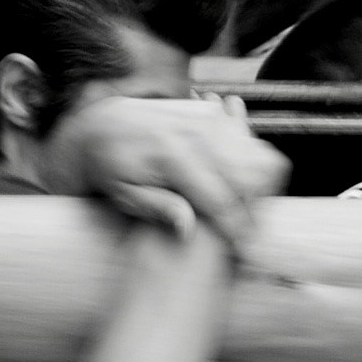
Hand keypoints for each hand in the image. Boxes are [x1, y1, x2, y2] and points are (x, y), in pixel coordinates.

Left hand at [52, 91, 287, 244]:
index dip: (234, 225)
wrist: (102, 125)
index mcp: (170, 158)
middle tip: (253, 233)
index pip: (216, 197)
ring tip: (255, 208)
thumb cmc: (110, 168)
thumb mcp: (124, 195)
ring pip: (249, 151)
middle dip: (253, 206)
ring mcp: (200, 118)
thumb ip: (157, 208)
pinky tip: (250, 179)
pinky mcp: (205, 113)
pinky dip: (251, 154)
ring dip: (259, 181)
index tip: (245, 248)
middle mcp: (190, 134)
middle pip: (242, 173)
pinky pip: (241, 133)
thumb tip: (187, 228)